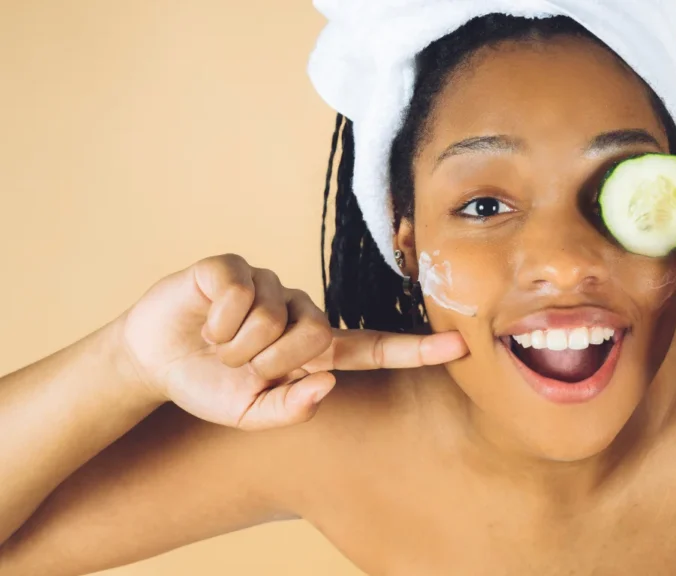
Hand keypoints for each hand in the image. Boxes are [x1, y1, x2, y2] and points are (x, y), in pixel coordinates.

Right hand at [117, 254, 467, 429]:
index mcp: (314, 349)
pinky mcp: (235, 267)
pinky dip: (217, 321)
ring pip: (275, 318)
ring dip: (238, 346)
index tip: (459, 347)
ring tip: (219, 344)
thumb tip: (327, 385)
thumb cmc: (210, 385)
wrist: (154, 362)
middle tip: (240, 364)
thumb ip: (291, 408)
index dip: (416, 349)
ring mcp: (270, 284)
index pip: (374, 347)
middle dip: (270, 362)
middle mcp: (300, 310)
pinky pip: (241, 294)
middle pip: (316, 336)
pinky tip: (206, 321)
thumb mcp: (250, 413)